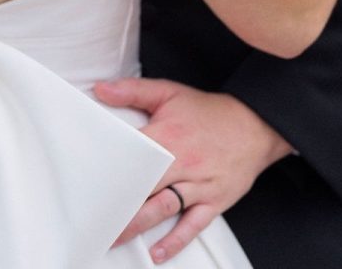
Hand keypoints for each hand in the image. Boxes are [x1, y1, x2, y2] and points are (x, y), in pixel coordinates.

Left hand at [94, 78, 291, 263]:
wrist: (253, 125)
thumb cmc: (207, 112)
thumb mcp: (169, 93)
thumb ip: (132, 91)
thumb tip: (101, 89)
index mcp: (167, 136)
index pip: (131, 154)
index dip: (109, 168)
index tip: (88, 181)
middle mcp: (182, 163)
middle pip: (143, 187)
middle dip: (119, 204)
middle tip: (95, 218)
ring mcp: (198, 185)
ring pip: (163, 209)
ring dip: (137, 226)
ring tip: (114, 238)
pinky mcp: (213, 201)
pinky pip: (192, 226)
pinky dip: (174, 241)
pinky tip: (156, 253)